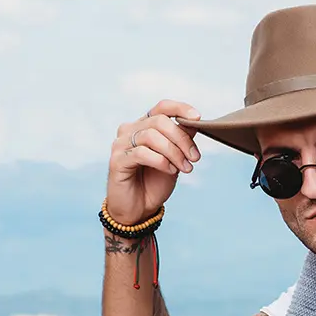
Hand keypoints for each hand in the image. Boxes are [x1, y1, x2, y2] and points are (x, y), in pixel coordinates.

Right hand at [105, 98, 202, 224]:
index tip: (198, 118)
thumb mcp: (174, 159)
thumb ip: (180, 141)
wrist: (139, 209)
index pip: (162, 107)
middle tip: (194, 158)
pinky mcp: (117, 160)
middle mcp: (130, 130)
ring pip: (152, 136)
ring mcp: (121, 144)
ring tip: (185, 168)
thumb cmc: (154, 182)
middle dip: (182, 139)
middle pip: (160, 121)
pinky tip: (170, 171)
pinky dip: (161, 161)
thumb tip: (194, 124)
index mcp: (145, 126)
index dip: (181, 108)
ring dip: (174, 153)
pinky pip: (141, 153)